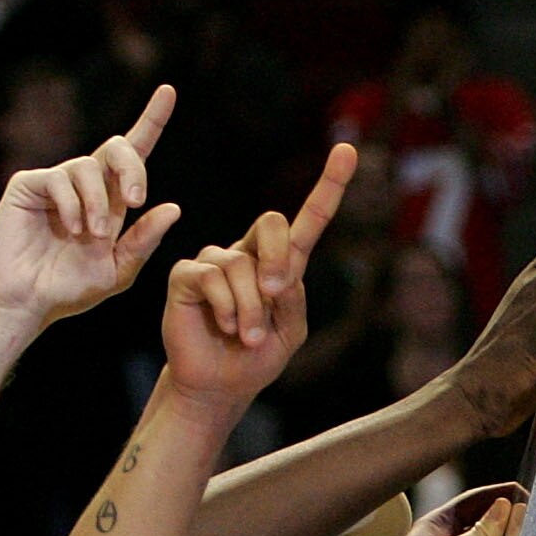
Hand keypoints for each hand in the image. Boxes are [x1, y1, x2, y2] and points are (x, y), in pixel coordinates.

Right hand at [0, 83, 186, 329]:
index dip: (151, 121)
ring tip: (93, 234)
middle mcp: (85, 186)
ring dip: (98, 201)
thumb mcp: (118, 270)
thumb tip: (172, 208)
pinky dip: (71, 204)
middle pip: (116, 147)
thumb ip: (144, 241)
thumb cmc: (69, 289)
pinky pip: (58, 178)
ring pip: (87, 166)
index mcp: (111, 201)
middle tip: (135, 199)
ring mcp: (56, 184)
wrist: (27, 302)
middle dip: (132, 167)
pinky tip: (70, 227)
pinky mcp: (28, 186)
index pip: (134, 153)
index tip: (168, 92)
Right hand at [160, 144, 350, 412]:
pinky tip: (224, 326)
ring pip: (240, 264)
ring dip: (250, 308)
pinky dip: (225, 307)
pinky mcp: (187, 275)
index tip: (348, 151)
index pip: (308, 220)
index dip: (329, 186)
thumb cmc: (256, 357)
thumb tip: (280, 272)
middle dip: (276, 259)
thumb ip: (293, 298)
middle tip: (275, 294)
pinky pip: (211, 277)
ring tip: (246, 335)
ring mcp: (216, 261)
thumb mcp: (290, 330)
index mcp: (282, 263)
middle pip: (272, 223)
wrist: (219, 385)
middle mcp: (248, 253)